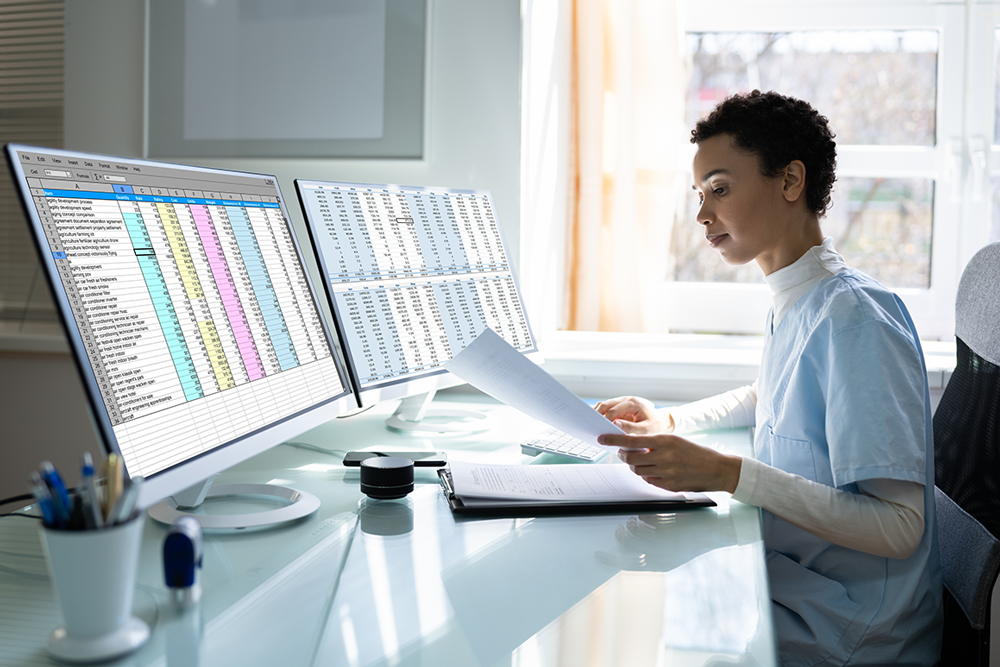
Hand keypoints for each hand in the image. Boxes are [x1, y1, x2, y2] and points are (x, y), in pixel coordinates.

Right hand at [594, 396, 671, 434]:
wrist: (662, 421)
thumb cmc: (656, 425)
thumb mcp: (646, 429)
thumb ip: (631, 428)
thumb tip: (615, 425)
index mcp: (633, 403)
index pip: (614, 410)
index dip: (605, 419)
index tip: (599, 429)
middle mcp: (626, 400)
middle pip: (605, 404)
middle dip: (597, 414)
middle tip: (590, 425)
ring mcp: (622, 403)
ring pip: (604, 405)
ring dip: (598, 414)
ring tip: (592, 425)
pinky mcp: (620, 408)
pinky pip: (607, 410)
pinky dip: (602, 415)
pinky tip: (599, 425)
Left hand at [597, 432, 741, 493]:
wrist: (716, 468)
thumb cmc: (695, 453)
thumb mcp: (675, 441)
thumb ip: (654, 443)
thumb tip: (632, 445)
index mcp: (665, 441)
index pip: (631, 440)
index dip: (613, 440)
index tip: (602, 438)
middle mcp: (664, 456)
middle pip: (630, 458)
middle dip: (624, 456)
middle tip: (624, 454)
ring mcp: (666, 472)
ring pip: (638, 470)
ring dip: (636, 466)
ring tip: (646, 462)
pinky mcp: (669, 485)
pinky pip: (649, 480)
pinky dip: (648, 476)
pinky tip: (657, 471)